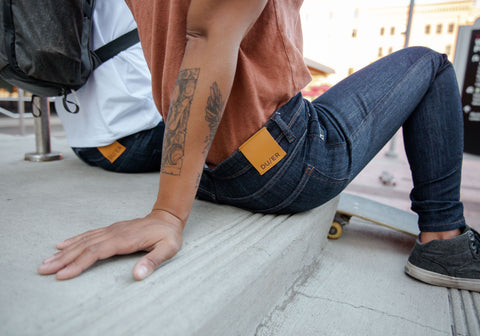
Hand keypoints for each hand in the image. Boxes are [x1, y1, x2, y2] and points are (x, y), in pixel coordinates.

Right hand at [38, 210, 183, 280]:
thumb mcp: (168, 249)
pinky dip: (73, 240)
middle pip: (85, 247)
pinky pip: (89, 235)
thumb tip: (138, 275)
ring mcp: (111, 230)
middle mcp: (114, 233)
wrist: (167, 217)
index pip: (98, 252)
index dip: (79, 263)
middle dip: (63, 259)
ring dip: (64, 252)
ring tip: (46, 261)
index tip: (63, 274)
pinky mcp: (111, 230)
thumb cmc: (168, 235)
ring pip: (83, 241)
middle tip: (43, 269)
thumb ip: (153, 261)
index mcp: (125, 239)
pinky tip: (61, 245)